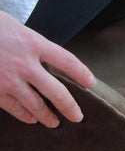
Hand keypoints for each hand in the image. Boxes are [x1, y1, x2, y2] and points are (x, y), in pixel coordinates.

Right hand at [0, 10, 94, 126]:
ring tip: (55, 123)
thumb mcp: (15, 27)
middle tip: (78, 117)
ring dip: (47, 116)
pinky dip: (24, 115)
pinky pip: (13, 107)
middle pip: (56, 91)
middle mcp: (25, 63)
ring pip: (35, 104)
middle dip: (69, 106)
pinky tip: (31, 119)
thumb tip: (44, 58)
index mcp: (34, 43)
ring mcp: (9, 79)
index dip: (81, 73)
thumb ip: (31, 44)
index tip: (91, 83)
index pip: (67, 61)